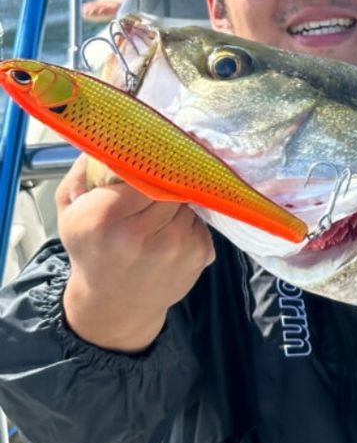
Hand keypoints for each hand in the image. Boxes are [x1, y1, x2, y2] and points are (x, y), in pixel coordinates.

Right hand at [56, 155, 213, 351]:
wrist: (114, 304)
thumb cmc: (91, 250)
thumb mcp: (70, 210)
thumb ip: (84, 171)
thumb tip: (110, 138)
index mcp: (104, 217)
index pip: (143, 171)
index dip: (147, 165)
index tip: (147, 161)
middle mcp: (142, 234)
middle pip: (170, 183)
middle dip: (163, 181)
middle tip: (153, 187)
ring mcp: (176, 247)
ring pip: (188, 200)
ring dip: (178, 202)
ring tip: (157, 215)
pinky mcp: (200, 255)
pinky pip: (201, 220)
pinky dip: (189, 221)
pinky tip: (170, 233)